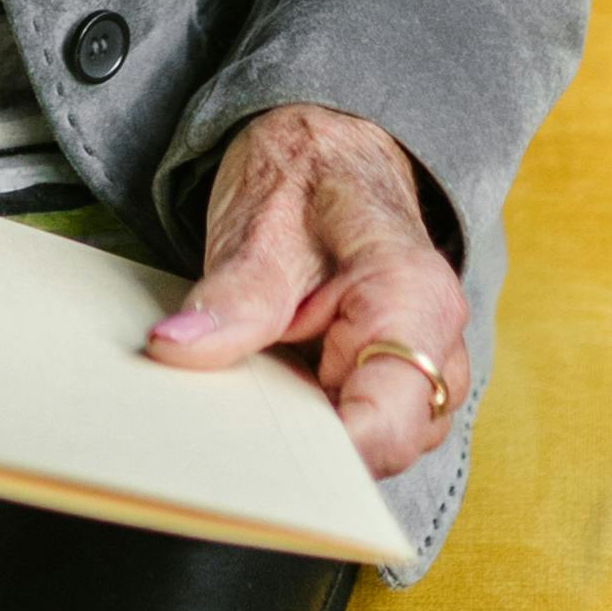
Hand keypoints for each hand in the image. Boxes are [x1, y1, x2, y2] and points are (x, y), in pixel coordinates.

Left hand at [145, 106, 469, 482]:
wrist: (334, 148)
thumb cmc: (307, 174)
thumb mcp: (260, 225)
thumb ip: (231, 296)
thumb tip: (174, 349)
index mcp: (411, 300)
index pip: (384, 424)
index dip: (321, 459)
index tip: (249, 461)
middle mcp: (436, 343)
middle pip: (383, 449)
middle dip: (310, 451)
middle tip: (229, 427)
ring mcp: (424, 367)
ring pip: (375, 447)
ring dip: (310, 436)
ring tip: (247, 397)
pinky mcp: (393, 379)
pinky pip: (361, 427)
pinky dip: (312, 423)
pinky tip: (266, 398)